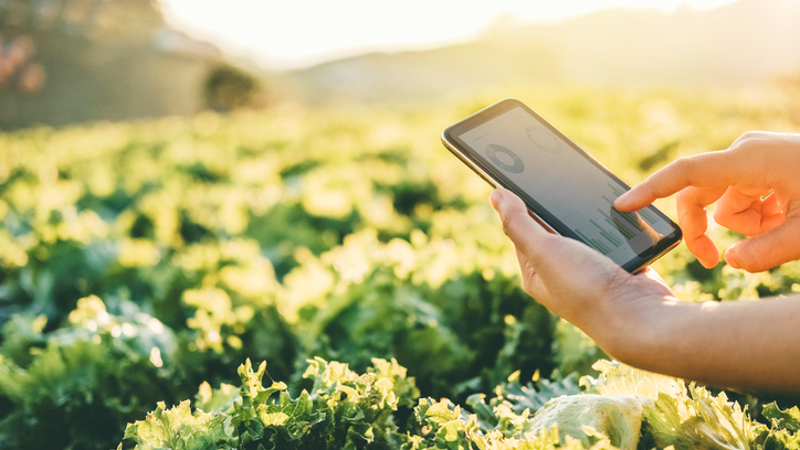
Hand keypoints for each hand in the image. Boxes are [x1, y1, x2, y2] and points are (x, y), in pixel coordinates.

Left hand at [489, 188, 673, 351]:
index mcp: (536, 273)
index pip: (521, 231)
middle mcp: (560, 274)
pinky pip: (612, 236)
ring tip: (587, 191)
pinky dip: (613, 223)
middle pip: (554, 228)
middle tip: (558, 177)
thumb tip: (495, 196)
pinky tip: (615, 208)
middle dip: (558, 206)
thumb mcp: (543, 250)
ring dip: (588, 215)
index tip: (524, 175)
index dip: (522, 204)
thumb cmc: (586, 288)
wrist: (640, 316)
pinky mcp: (618, 265)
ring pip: (585, 230)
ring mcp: (591, 270)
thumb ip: (519, 223)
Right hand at [614, 131, 799, 271]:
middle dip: (706, 230)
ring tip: (785, 230)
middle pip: (699, 196)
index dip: (650, 191)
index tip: (621, 206)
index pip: (686, 174)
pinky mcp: (765, 164)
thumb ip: (764, 254)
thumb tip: (730, 262)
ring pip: (725, 203)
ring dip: (747, 226)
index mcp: (750, 160)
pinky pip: (745, 198)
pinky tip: (788, 218)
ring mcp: (756, 157)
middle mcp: (746, 152)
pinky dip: (760, 217)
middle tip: (714, 263)